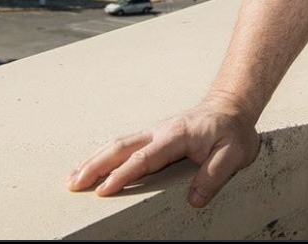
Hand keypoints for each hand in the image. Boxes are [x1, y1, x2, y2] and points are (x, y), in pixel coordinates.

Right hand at [66, 98, 259, 207]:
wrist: (232, 107)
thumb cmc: (232, 131)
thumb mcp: (235, 153)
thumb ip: (215, 175)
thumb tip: (194, 199)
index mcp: (177, 135)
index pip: (145, 157)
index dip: (123, 174)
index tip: (104, 190)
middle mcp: (161, 131)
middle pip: (123, 147)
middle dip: (97, 165)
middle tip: (75, 184)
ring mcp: (155, 131)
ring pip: (119, 144)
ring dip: (95, 159)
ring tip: (72, 178)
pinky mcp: (154, 136)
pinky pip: (125, 144)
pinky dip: (104, 154)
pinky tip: (91, 165)